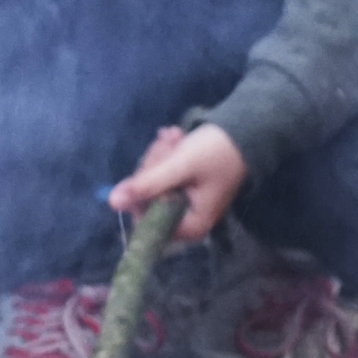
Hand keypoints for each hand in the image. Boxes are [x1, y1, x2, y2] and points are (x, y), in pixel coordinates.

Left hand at [109, 121, 247, 243]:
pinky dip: (166, 155)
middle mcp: (186, 220)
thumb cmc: (217, 152)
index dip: (143, 191)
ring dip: (159, 155)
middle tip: (167, 142)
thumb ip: (147, 184)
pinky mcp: (183, 187)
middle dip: (154, 165)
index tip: (154, 163)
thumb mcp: (180, 167)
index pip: (145, 219)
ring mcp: (184, 202)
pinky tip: (175, 136)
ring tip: (174, 136)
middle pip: (148, 198)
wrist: (246, 130)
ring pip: (152, 182)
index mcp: (190, 226)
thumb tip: (112, 202)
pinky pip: (162, 174)